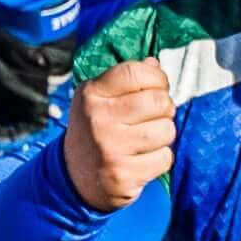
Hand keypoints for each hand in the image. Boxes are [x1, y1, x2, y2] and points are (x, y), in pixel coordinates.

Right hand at [63, 54, 177, 211]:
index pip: (136, 72)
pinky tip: (142, 159)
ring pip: (166, 130)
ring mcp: (110, 148)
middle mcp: (98, 119)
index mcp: (91, 94)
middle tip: (154, 116)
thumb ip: (126, 80)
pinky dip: (160, 158)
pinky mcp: (122, 174)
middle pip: (158, 102)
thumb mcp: (100, 99)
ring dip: (163, 134)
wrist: (75, 176)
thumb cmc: (97, 129)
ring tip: (146, 139)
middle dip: (165, 109)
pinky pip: (164, 158)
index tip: (158, 87)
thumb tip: (154, 63)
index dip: (157, 78)